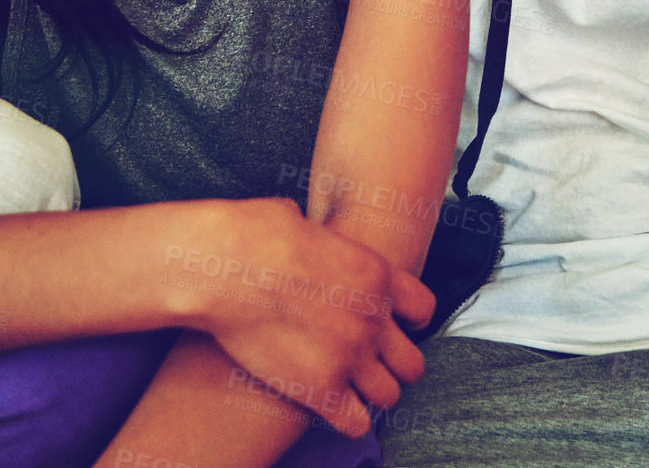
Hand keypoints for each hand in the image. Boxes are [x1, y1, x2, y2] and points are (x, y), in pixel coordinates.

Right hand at [178, 198, 433, 436]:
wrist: (226, 266)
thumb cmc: (252, 234)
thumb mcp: (304, 223)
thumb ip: (319, 241)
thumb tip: (297, 224)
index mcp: (376, 274)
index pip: (423, 309)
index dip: (409, 321)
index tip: (391, 326)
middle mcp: (373, 319)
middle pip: (412, 364)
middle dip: (393, 367)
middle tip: (368, 365)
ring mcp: (351, 356)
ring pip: (389, 397)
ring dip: (369, 395)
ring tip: (346, 389)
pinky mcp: (321, 388)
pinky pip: (356, 424)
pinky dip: (346, 421)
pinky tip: (327, 408)